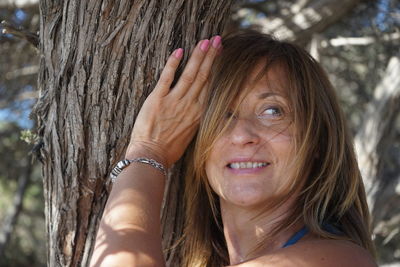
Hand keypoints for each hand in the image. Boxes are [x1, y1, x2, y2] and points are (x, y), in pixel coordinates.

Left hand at [126, 36, 221, 166]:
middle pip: (204, 76)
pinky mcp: (158, 99)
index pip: (211, 86)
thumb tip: (200, 109)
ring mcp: (175, 101)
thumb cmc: (169, 150)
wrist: (151, 156)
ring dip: (198, 56)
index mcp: (199, 114)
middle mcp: (190, 105)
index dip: (216, 68)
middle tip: (216, 40)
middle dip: (211, 56)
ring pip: (190, 74)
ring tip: (204, 41)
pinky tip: (179, 51)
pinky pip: (167, 77)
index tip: (220, 55)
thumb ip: (195, 119)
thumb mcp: (190, 135)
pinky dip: (173, 63)